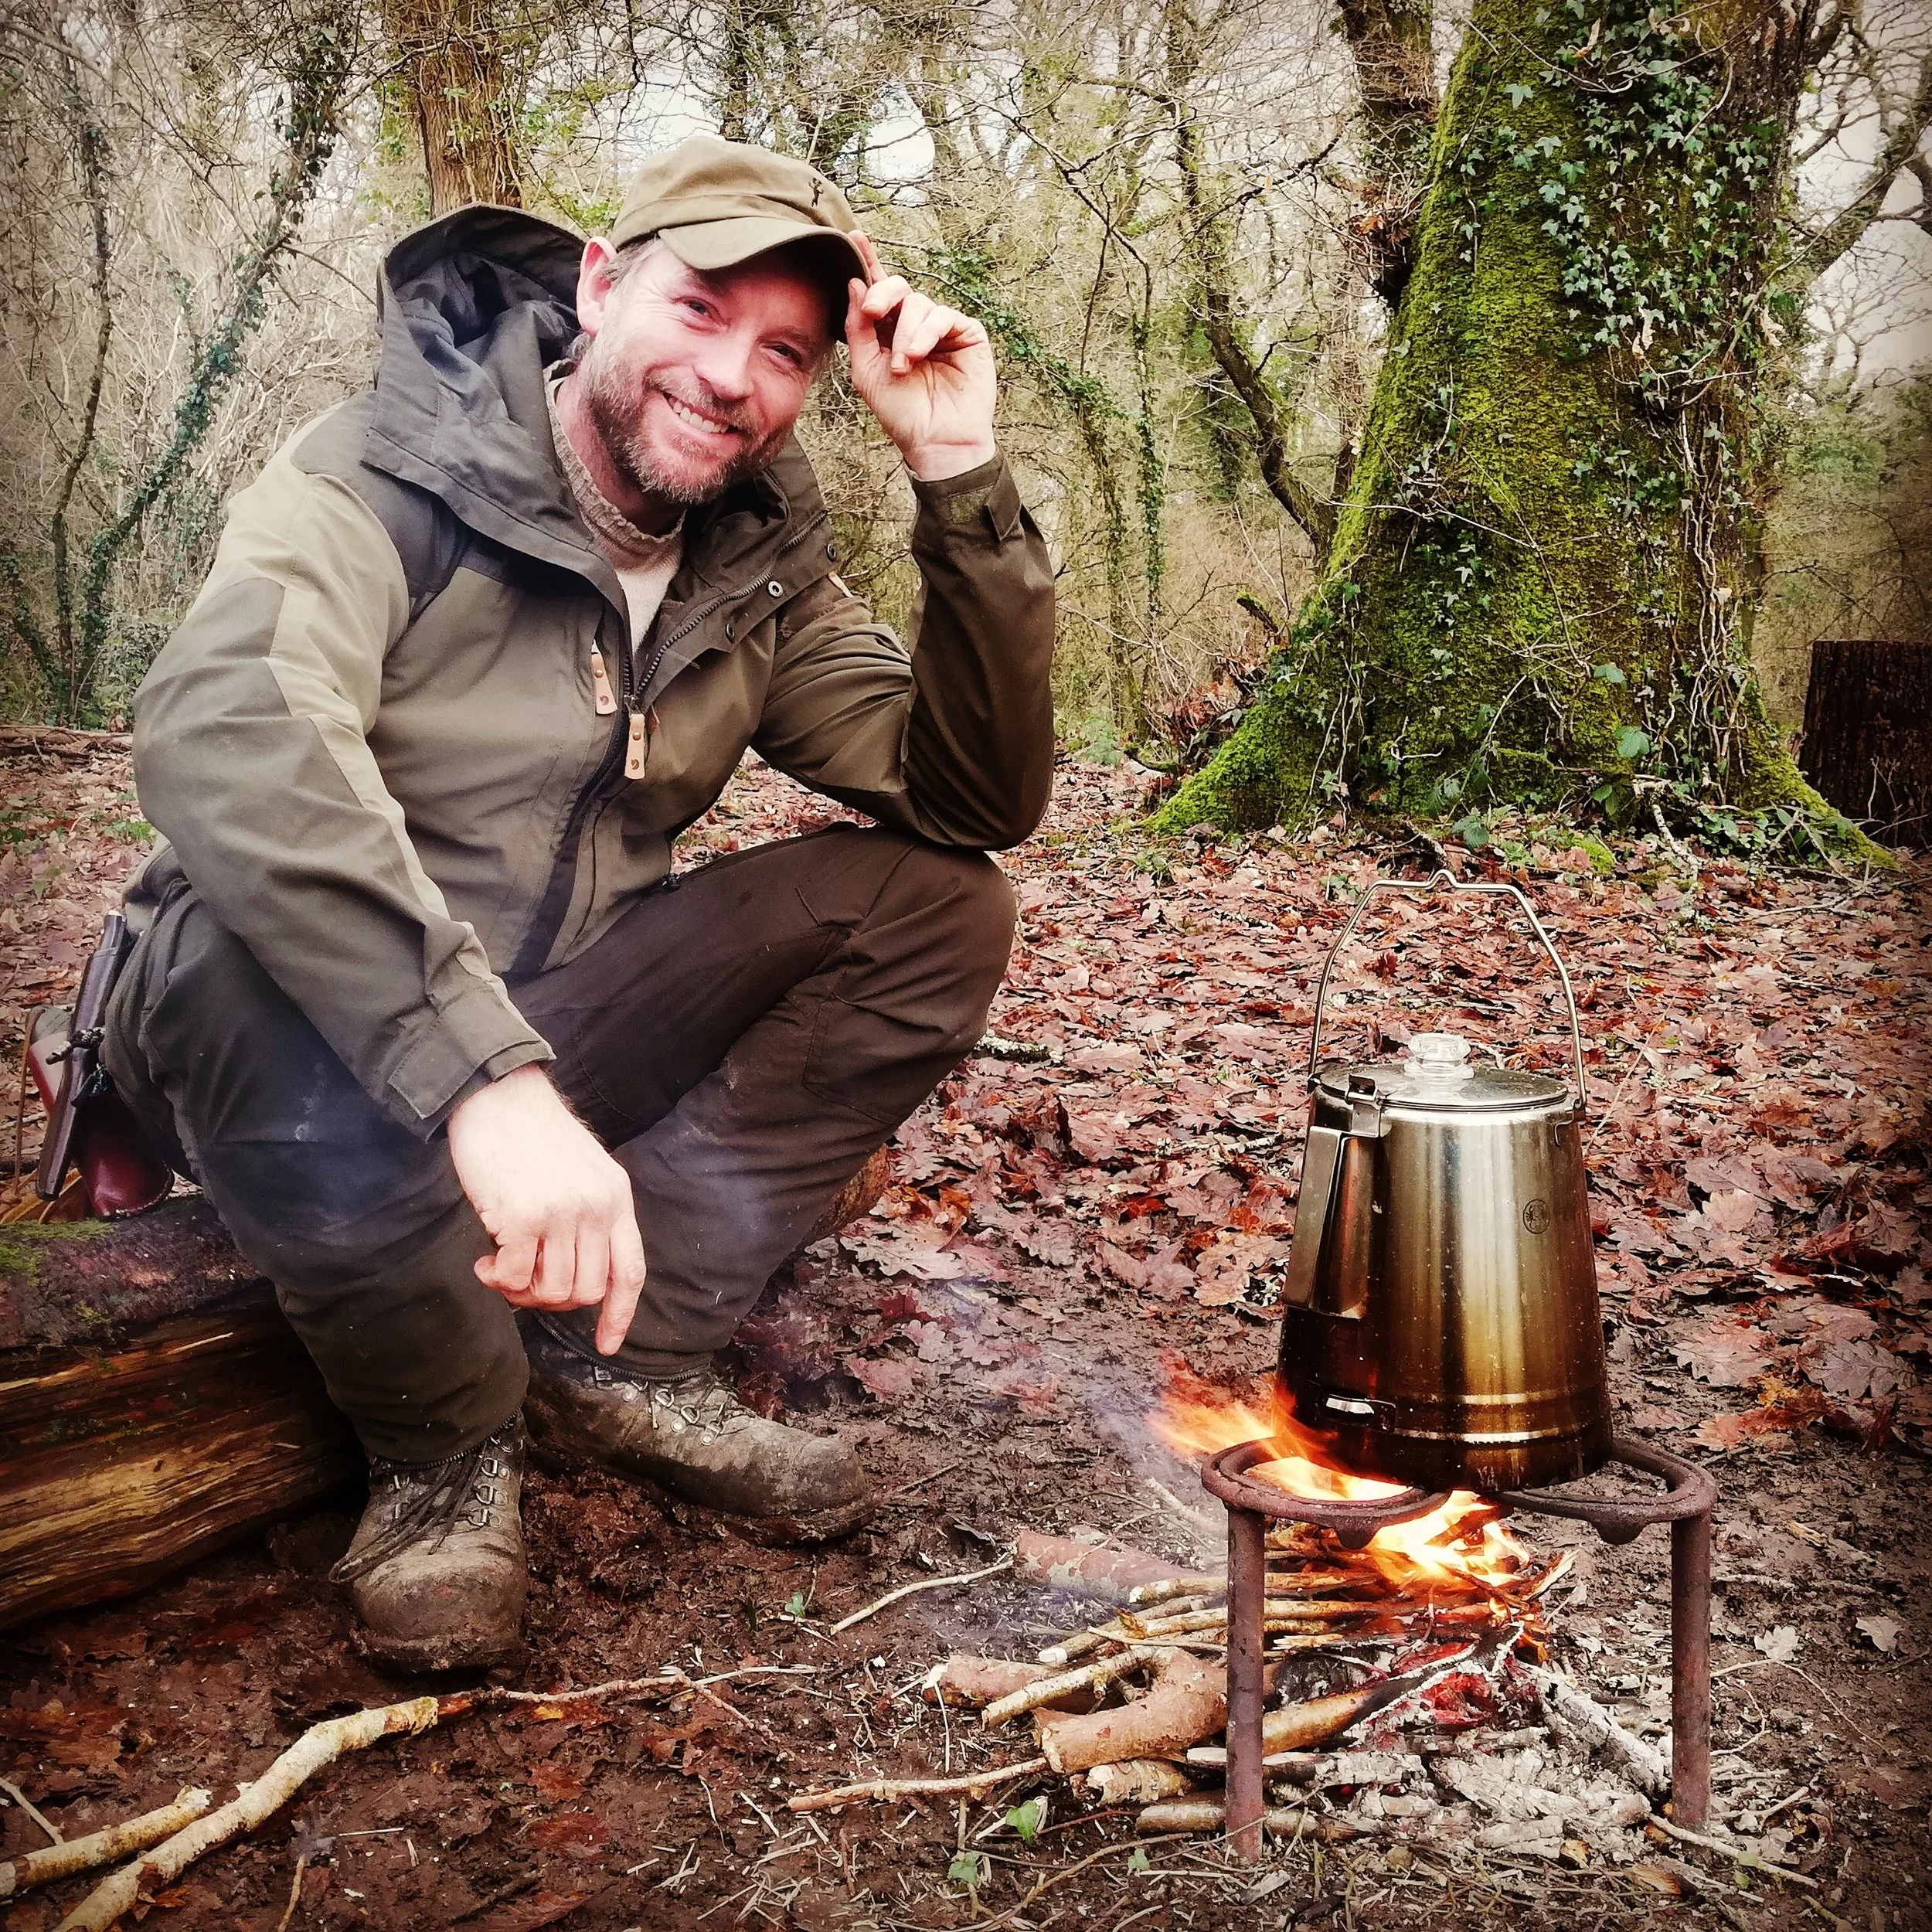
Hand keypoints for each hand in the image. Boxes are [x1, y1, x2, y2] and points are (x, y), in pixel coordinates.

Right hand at [446, 1065, 645, 1354]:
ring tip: (502, 1268)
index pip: (630, 1270)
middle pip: (588, 1290)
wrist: (497, 1095)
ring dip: (523, 1292)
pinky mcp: (523, 1217)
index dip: (621, 1314)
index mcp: (616, 1197)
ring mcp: (562, 1214)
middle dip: (553, 1300)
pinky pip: (517, 1279)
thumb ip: (588, 1216)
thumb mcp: (582, 1170)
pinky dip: (498, 1280)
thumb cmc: (532, 1135)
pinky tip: (486, 1261)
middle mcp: (597, 1208)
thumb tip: (569, 1275)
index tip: (607, 1344)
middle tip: (524, 1283)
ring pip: (553, 1291)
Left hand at [844, 231, 997, 481]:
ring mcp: (943, 329)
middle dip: (882, 296)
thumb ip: (858, 329)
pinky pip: (943, 316)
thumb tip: (855, 283)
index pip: (879, 291)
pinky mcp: (967, 334)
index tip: (854, 238)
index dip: (869, 262)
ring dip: (905, 334)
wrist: (935, 442)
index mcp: (890, 332)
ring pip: (919, 304)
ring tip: (902, 365)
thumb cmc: (901, 414)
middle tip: (873, 314)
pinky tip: (917, 356)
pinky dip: (926, 333)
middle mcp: (916, 326)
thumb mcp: (867, 371)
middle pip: (899, 288)